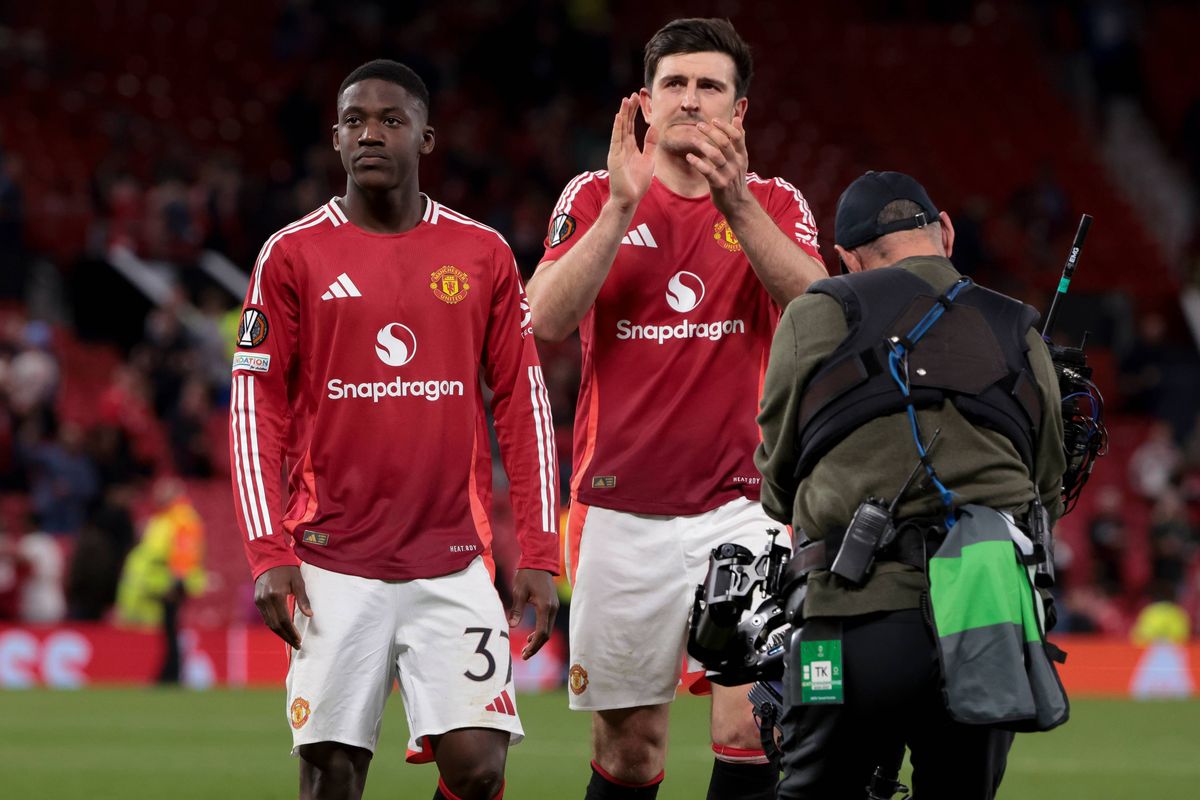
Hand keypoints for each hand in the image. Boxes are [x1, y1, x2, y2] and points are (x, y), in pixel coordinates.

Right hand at [254, 565, 311, 648]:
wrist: (269, 558)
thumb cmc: (287, 569)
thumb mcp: (298, 582)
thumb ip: (303, 599)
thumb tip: (310, 615)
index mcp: (275, 595)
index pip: (283, 620)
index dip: (291, 633)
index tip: (299, 640)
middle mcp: (265, 600)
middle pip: (274, 625)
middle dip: (286, 637)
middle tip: (297, 644)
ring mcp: (259, 601)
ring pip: (269, 623)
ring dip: (280, 633)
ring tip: (291, 640)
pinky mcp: (257, 600)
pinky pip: (266, 617)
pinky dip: (274, 625)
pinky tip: (283, 630)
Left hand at [507, 568, 558, 659]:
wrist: (539, 562)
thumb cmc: (527, 575)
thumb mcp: (519, 592)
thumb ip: (516, 610)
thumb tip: (511, 627)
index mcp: (545, 607)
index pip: (542, 633)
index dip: (534, 645)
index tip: (525, 654)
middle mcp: (552, 608)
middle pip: (547, 634)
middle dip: (536, 646)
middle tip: (524, 655)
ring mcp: (554, 607)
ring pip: (548, 629)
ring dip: (538, 640)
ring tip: (526, 648)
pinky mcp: (552, 605)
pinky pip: (548, 623)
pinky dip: (540, 631)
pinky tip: (530, 636)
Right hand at [607, 93, 657, 211]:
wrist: (630, 199)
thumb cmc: (638, 182)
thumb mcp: (649, 159)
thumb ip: (650, 144)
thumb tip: (653, 127)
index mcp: (630, 147)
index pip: (631, 125)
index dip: (634, 112)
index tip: (638, 98)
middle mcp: (622, 147)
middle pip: (625, 124)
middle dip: (629, 109)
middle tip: (633, 94)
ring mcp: (617, 151)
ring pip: (620, 129)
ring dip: (623, 114)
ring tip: (626, 100)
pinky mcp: (615, 157)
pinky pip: (616, 140)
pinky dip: (618, 128)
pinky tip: (620, 116)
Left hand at [685, 116, 750, 217]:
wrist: (737, 203)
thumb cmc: (735, 178)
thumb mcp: (741, 159)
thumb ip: (738, 139)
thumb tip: (736, 118)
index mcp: (742, 155)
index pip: (737, 136)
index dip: (725, 126)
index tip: (713, 120)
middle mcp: (737, 163)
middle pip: (725, 143)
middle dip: (711, 132)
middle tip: (699, 125)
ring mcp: (728, 174)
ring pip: (716, 156)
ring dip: (703, 146)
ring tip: (692, 139)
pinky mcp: (719, 184)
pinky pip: (707, 171)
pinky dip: (697, 162)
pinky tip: (689, 157)